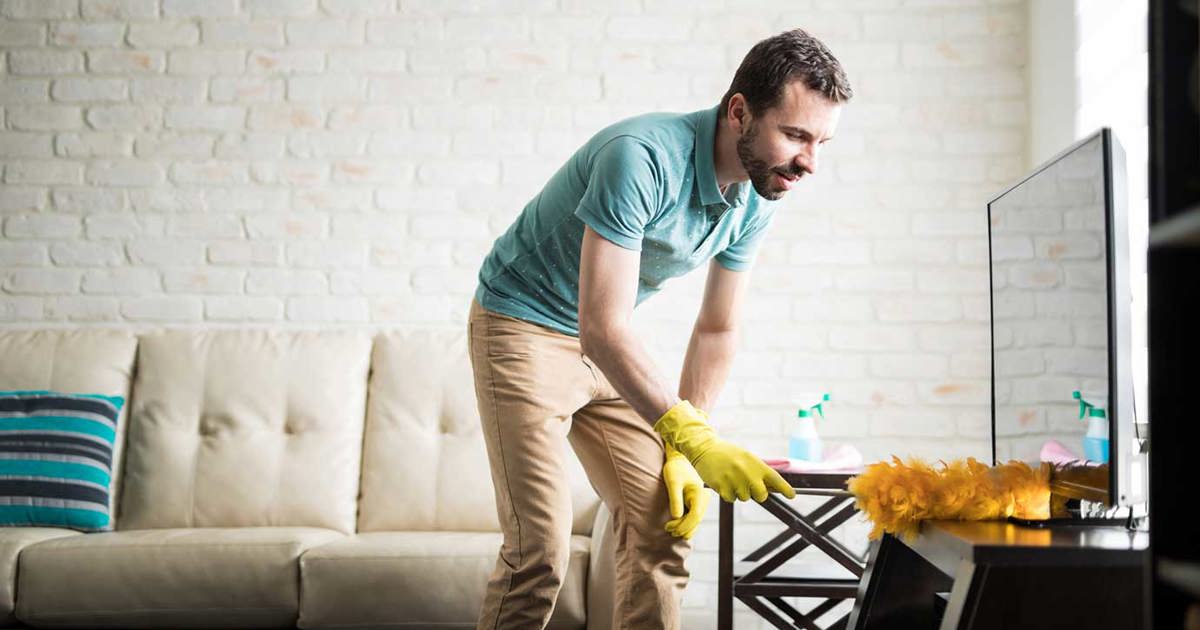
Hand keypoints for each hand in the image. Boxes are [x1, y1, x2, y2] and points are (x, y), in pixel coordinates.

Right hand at [654, 400, 794, 503]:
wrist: (704, 448)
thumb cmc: (727, 454)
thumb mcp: (746, 457)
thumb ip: (758, 471)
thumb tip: (771, 487)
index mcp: (756, 463)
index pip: (775, 479)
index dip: (785, 489)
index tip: (791, 495)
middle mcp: (747, 472)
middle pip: (761, 495)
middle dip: (757, 494)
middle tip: (748, 485)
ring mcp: (735, 480)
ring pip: (744, 498)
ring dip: (739, 492)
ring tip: (731, 479)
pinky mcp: (722, 487)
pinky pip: (731, 499)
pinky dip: (728, 494)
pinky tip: (724, 482)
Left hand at [662, 443, 710, 538]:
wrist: (679, 460)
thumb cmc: (675, 468)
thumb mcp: (673, 482)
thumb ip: (675, 499)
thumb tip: (677, 517)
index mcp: (700, 494)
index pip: (696, 515)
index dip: (684, 525)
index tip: (671, 528)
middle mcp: (703, 500)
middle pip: (696, 521)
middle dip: (682, 528)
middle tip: (667, 528)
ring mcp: (701, 503)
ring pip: (695, 522)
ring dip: (684, 528)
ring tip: (669, 528)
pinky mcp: (696, 504)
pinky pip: (693, 518)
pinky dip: (685, 524)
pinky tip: (675, 525)